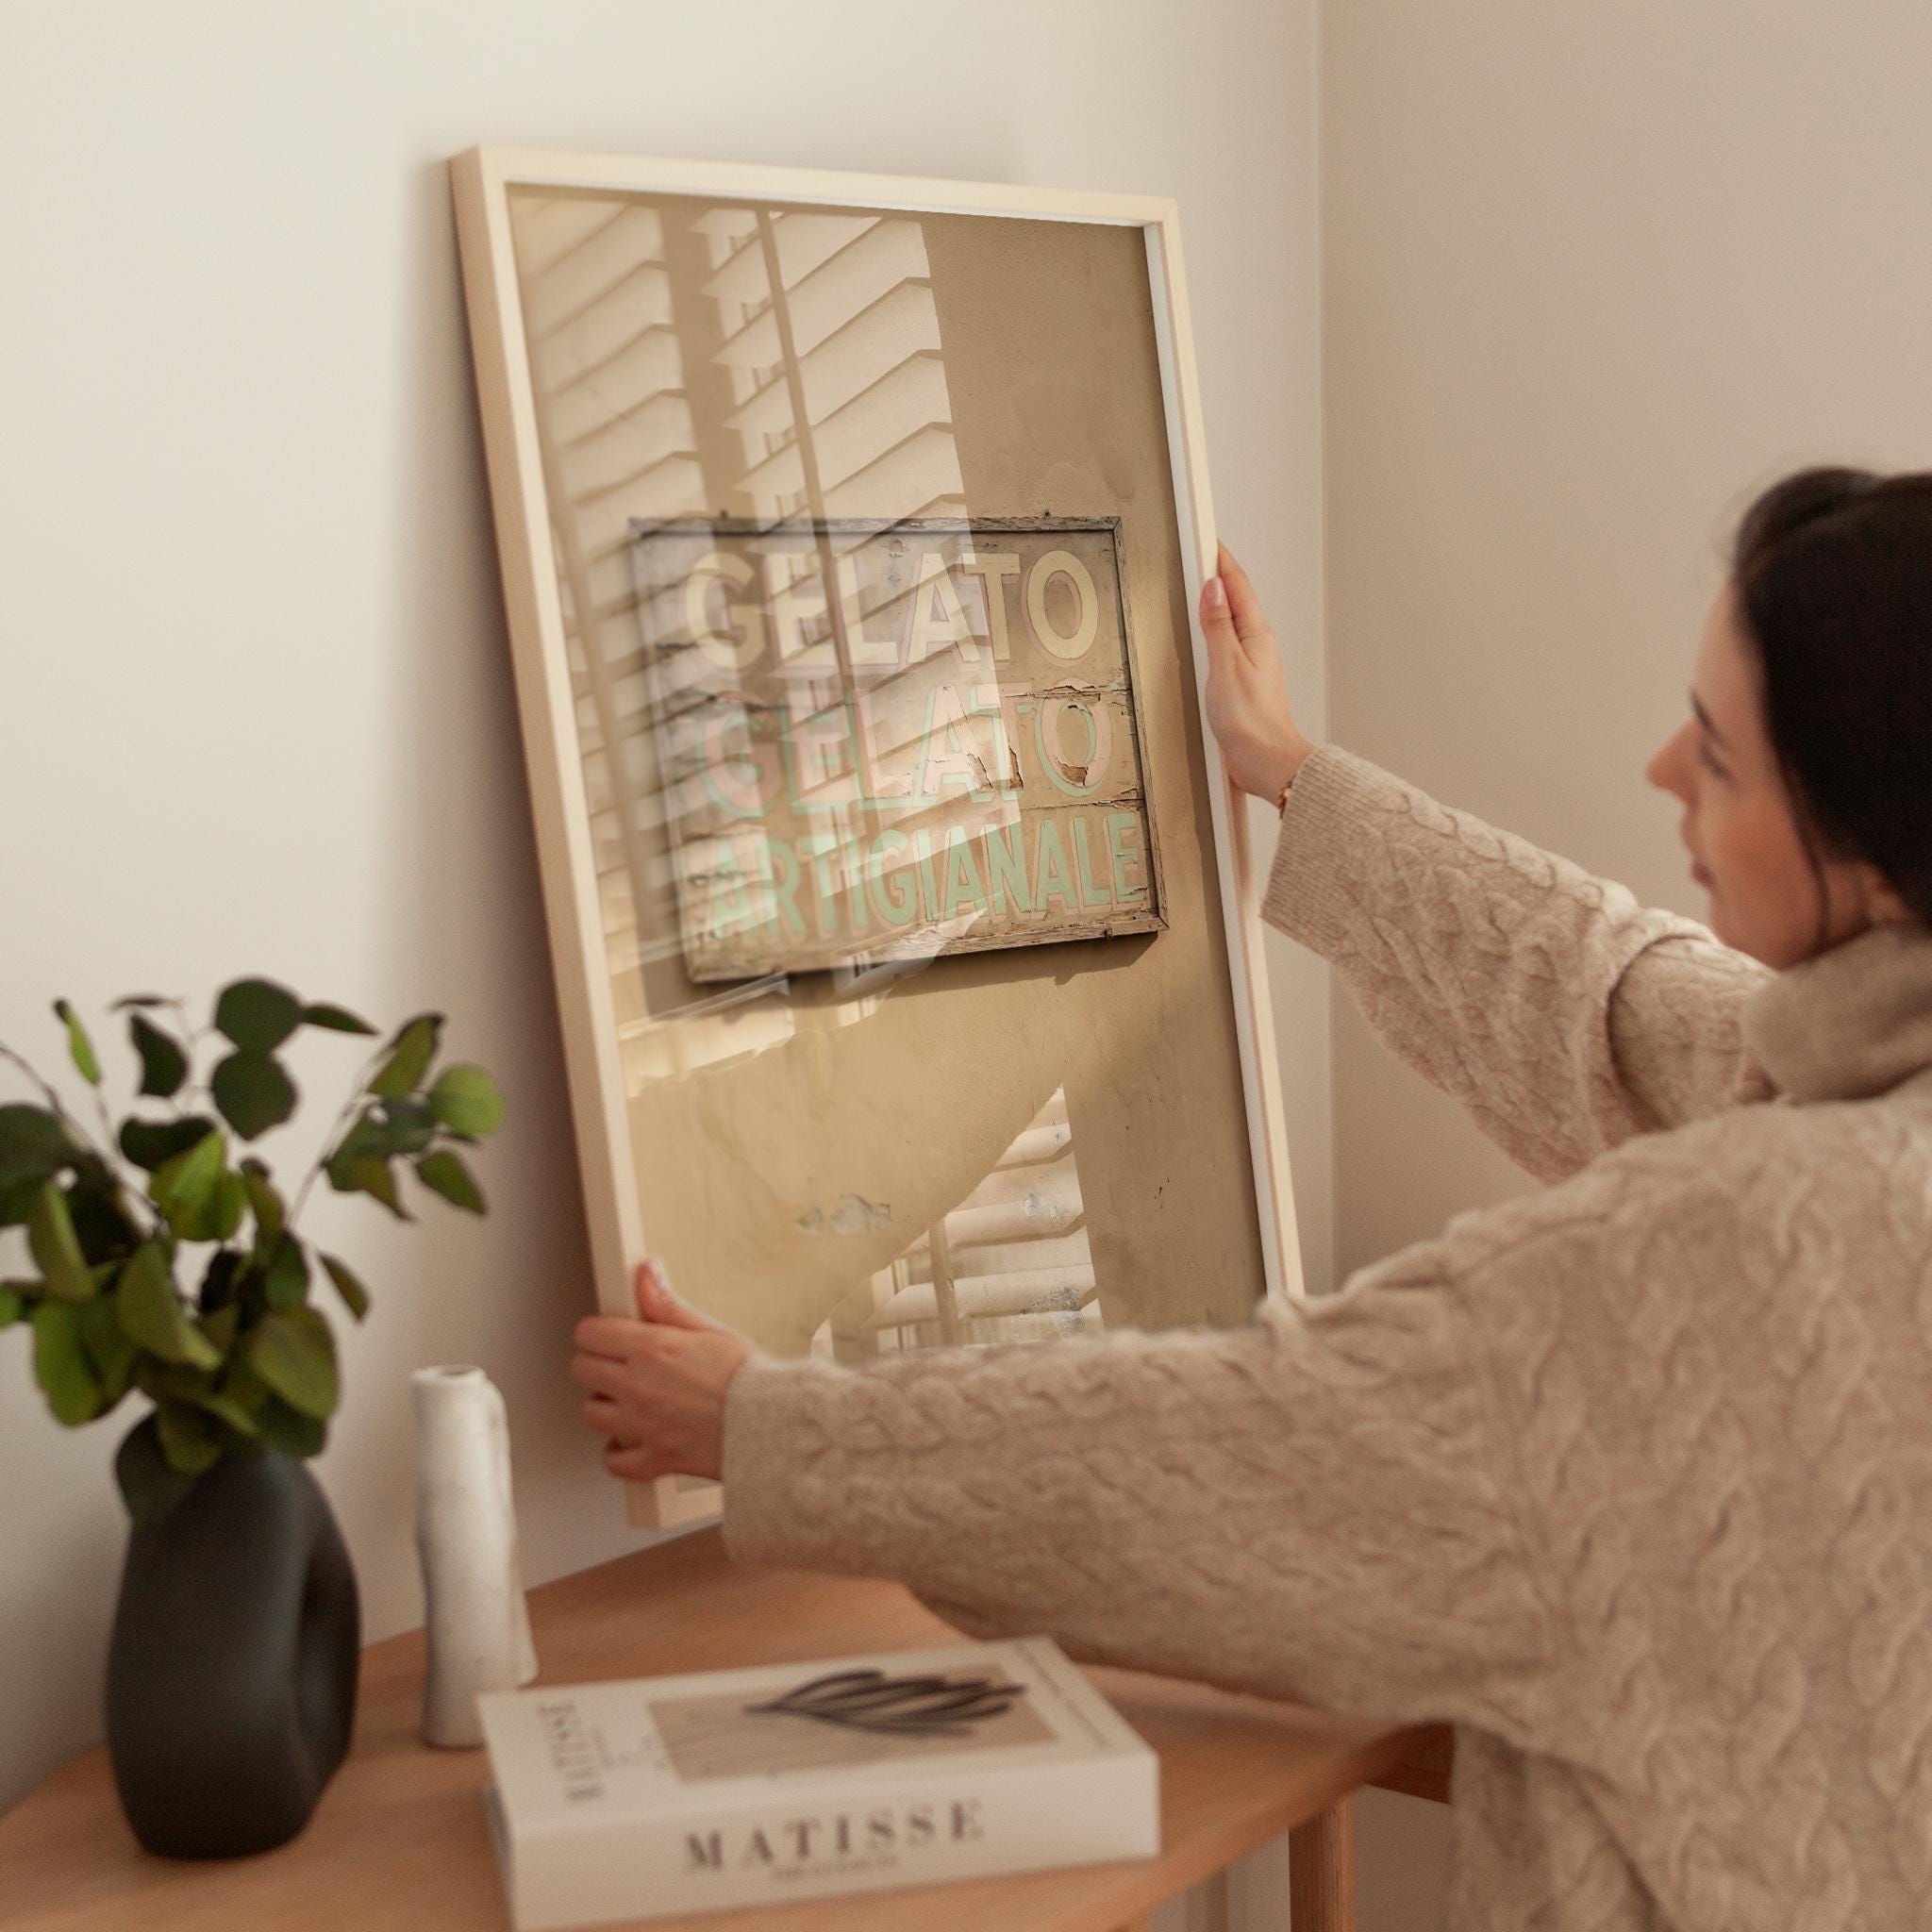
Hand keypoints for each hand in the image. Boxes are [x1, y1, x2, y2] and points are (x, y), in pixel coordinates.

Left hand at [570, 1260, 754, 1483]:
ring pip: (591, 1414)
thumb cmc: (749, 1378)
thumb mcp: (708, 1330)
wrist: (773, 1424)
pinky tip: (630, 1440)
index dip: (597, 1331)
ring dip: (605, 1405)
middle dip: (596, 1363)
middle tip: (618, 1363)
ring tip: (627, 1399)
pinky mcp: (654, 1457)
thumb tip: (645, 1273)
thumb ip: (667, 1304)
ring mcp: (642, 1425)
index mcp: (651, 1349)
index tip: (607, 1334)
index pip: (590, 1334)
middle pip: (582, 1370)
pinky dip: (617, 1453)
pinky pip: (614, 1462)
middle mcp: (638, 1386)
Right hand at [1199, 542, 1314, 800]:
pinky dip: (1213, 628)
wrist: (1267, 762)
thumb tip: (1212, 588)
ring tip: (1199, 583)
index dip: (1220, 558)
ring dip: (1216, 600)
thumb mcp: (1226, 666)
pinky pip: (1226, 643)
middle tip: (1199, 550)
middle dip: (1217, 572)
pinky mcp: (1243, 682)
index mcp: (1255, 634)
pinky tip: (1205, 633)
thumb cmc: (1251, 722)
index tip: (1205, 536)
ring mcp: (1251, 663)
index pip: (1236, 584)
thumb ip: (1217, 626)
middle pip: (1235, 598)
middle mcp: (1257, 644)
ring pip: (1231, 620)